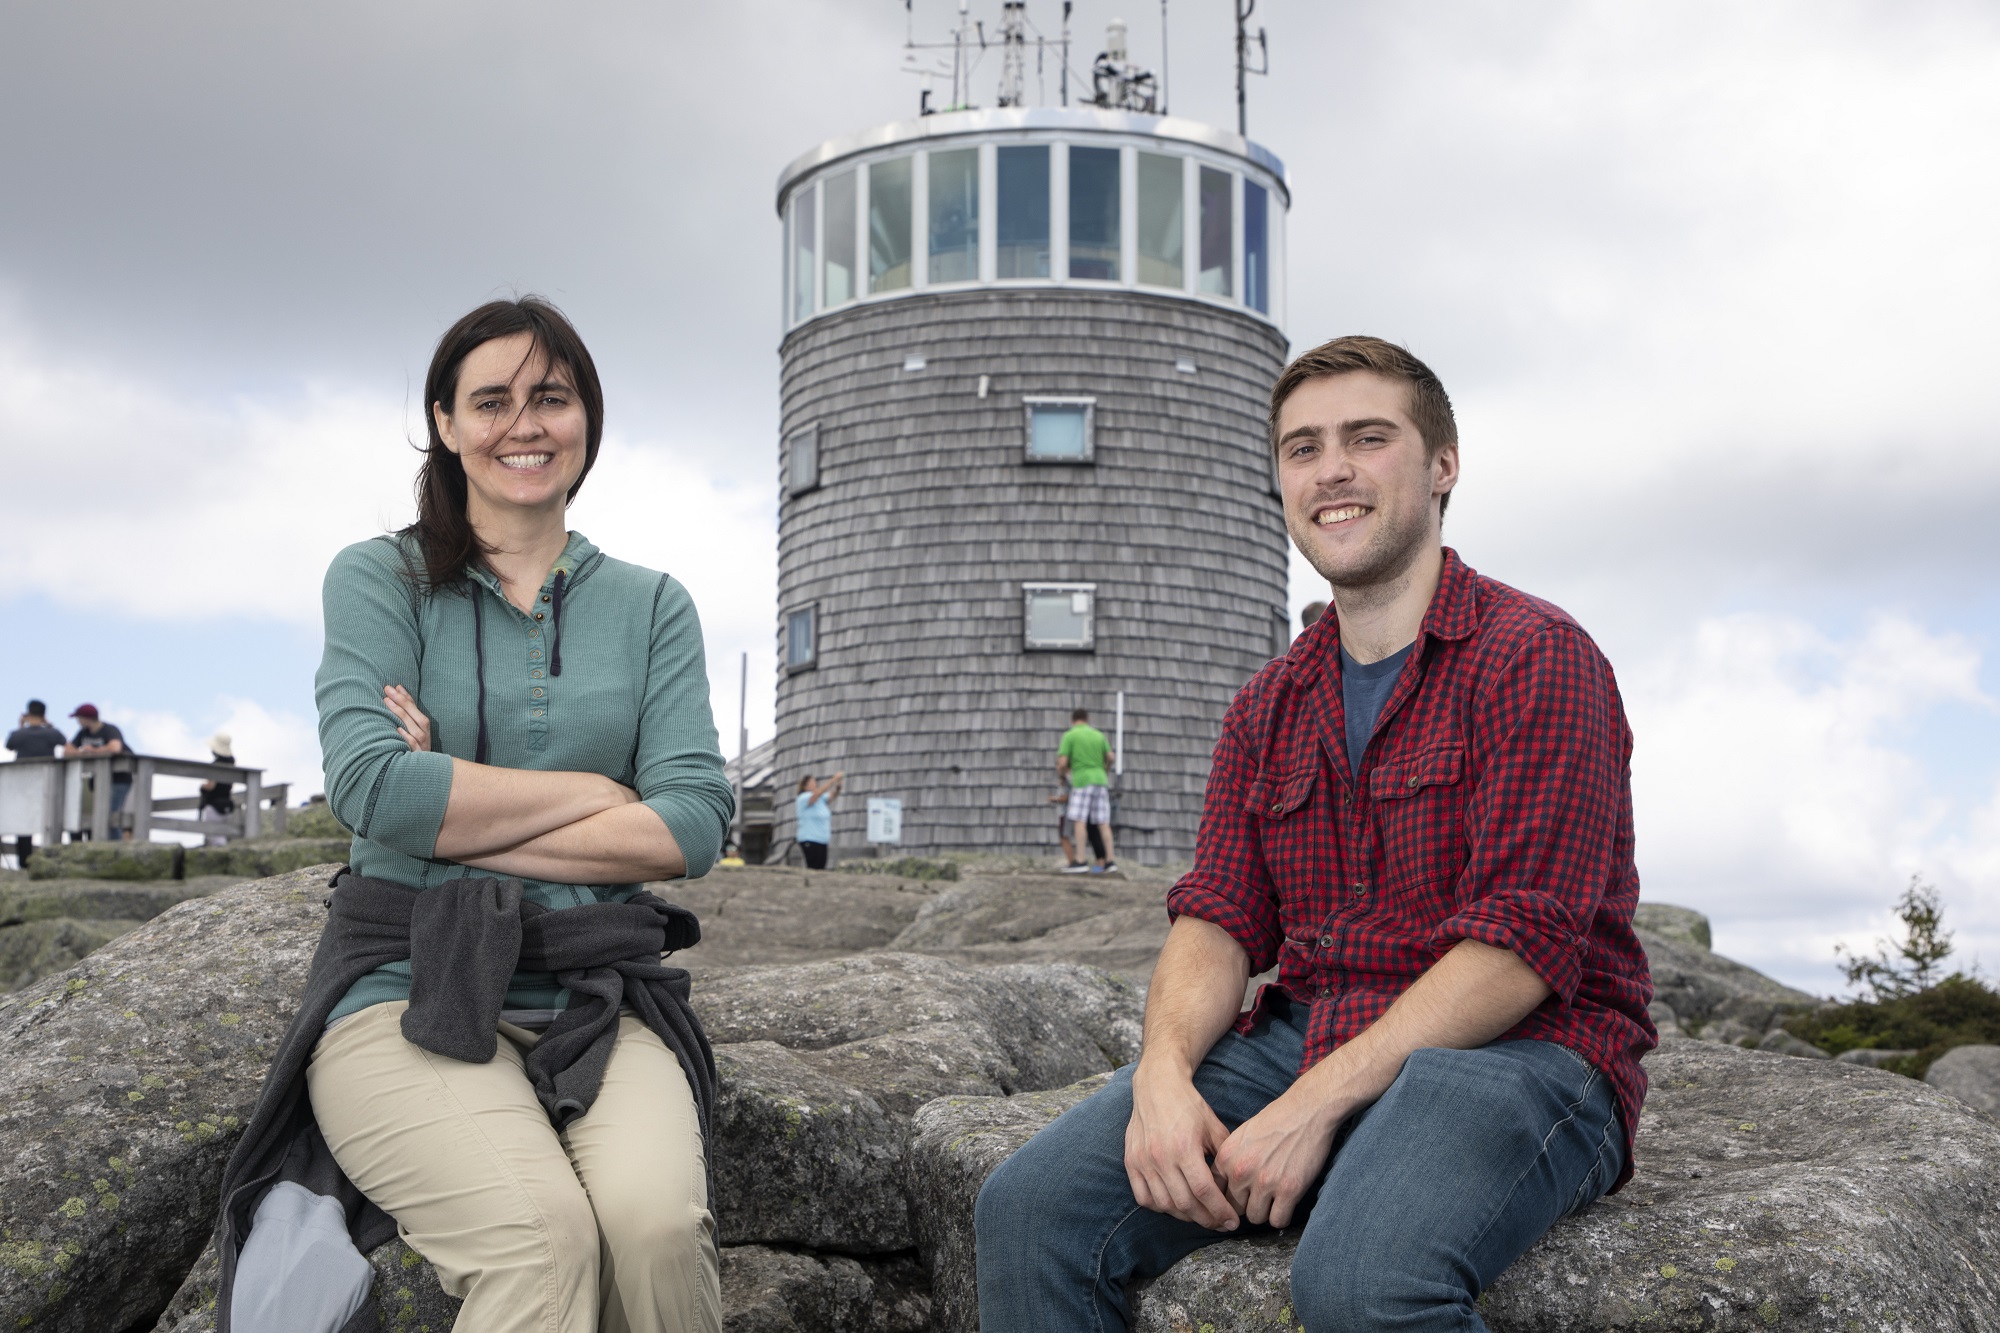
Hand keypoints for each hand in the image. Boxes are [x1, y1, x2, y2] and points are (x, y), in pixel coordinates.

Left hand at [383, 684, 431, 752]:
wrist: (423, 772)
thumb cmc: (412, 749)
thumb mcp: (411, 732)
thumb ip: (405, 716)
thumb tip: (396, 694)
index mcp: (424, 728)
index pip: (416, 709)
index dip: (407, 697)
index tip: (395, 686)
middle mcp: (426, 736)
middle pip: (417, 717)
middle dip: (402, 702)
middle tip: (388, 689)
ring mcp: (423, 747)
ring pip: (416, 730)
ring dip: (402, 715)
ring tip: (388, 702)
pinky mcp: (418, 758)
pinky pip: (413, 746)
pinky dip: (407, 738)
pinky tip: (398, 729)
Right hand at [1125, 1063, 1239, 1230]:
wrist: (1157, 1086)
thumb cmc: (1189, 1106)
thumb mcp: (1214, 1127)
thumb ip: (1224, 1158)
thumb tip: (1235, 1188)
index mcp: (1184, 1147)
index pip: (1204, 1191)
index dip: (1220, 1211)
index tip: (1232, 1222)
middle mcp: (1161, 1157)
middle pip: (1185, 1203)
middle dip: (1207, 1219)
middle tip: (1220, 1223)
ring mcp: (1143, 1161)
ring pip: (1165, 1204)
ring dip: (1185, 1216)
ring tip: (1200, 1214)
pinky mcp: (1131, 1162)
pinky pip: (1144, 1197)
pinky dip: (1160, 1206)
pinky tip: (1174, 1204)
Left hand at [1212, 1087, 1342, 1227]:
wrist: (1306, 1110)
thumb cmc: (1276, 1120)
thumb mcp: (1242, 1136)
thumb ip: (1230, 1160)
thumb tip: (1222, 1186)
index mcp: (1226, 1157)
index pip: (1214, 1192)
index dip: (1225, 1199)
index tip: (1235, 1201)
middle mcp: (1241, 1171)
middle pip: (1234, 1209)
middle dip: (1246, 1205)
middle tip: (1259, 1198)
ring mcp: (1264, 1182)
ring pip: (1255, 1218)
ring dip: (1265, 1211)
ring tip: (1274, 1198)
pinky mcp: (1288, 1190)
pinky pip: (1278, 1220)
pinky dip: (1282, 1216)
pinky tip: (1286, 1203)